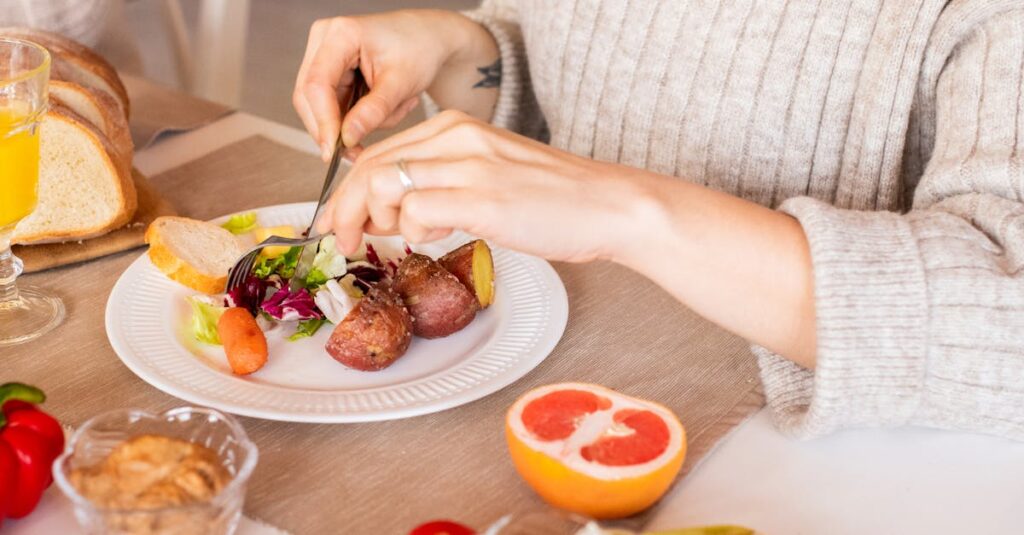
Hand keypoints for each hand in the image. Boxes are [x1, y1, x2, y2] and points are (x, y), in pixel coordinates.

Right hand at [293, 10, 497, 159]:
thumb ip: (373, 111)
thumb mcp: (401, 83)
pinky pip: (331, 105)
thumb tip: (346, 139)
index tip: (333, 150)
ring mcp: (323, 55)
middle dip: (331, 128)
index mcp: (340, 33)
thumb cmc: (419, 49)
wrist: (427, 38)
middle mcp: (324, 39)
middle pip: (308, 96)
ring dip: (348, 123)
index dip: (323, 121)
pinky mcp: (330, 71)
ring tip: (391, 112)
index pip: (317, 84)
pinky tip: (384, 108)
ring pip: (317, 105)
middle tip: (355, 153)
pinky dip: (354, 117)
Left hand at [316, 110, 658, 263]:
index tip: (340, 220)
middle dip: (345, 209)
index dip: (348, 191)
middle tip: (344, 240)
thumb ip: (442, 182)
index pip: (378, 152)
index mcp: (456, 127)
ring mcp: (470, 166)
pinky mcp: (483, 199)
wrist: (608, 205)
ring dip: (373, 221)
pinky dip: (412, 231)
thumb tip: (394, 211)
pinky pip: (416, 211)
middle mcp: (457, 138)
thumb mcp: (490, 175)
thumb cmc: (554, 199)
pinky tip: (435, 236)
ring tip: (391, 240)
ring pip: (384, 185)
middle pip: (370, 167)